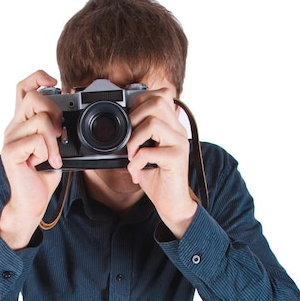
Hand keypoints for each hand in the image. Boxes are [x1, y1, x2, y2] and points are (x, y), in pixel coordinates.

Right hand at [0, 70, 63, 248]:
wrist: (34, 202)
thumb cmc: (44, 175)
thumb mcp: (57, 146)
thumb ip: (58, 128)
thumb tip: (72, 113)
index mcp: (23, 122)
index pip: (24, 87)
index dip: (38, 77)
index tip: (54, 81)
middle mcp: (13, 126)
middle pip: (36, 98)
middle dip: (55, 114)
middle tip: (59, 136)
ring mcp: (9, 138)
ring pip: (40, 120)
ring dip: (54, 141)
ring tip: (52, 157)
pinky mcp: (10, 152)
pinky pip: (36, 140)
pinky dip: (47, 152)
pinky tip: (45, 163)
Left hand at [126, 87, 197, 238]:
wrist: (172, 204)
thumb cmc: (157, 179)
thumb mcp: (144, 152)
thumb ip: (138, 136)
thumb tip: (120, 122)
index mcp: (172, 126)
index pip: (160, 95)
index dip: (140, 102)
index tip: (130, 122)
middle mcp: (178, 131)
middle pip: (158, 102)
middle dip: (135, 118)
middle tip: (129, 140)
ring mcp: (179, 143)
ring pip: (154, 122)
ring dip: (134, 140)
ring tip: (131, 156)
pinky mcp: (177, 159)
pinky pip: (150, 151)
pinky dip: (135, 162)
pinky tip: (135, 172)